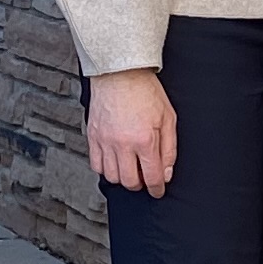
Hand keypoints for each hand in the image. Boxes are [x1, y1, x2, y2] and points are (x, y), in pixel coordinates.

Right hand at [88, 68, 176, 195]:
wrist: (120, 73)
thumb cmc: (145, 91)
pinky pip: (96, 164)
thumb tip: (166, 173)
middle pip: (129, 182)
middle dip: (140, 184)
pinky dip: (106, 168)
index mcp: (145, 139)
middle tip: (145, 177)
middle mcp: (123, 143)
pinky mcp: (93, 136)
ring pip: (111, 177)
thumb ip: (169, 149)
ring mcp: (105, 141)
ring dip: (123, 177)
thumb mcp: (168, 118)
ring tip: (130, 168)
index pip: (151, 177)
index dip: (157, 189)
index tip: (158, 190)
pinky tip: (115, 161)